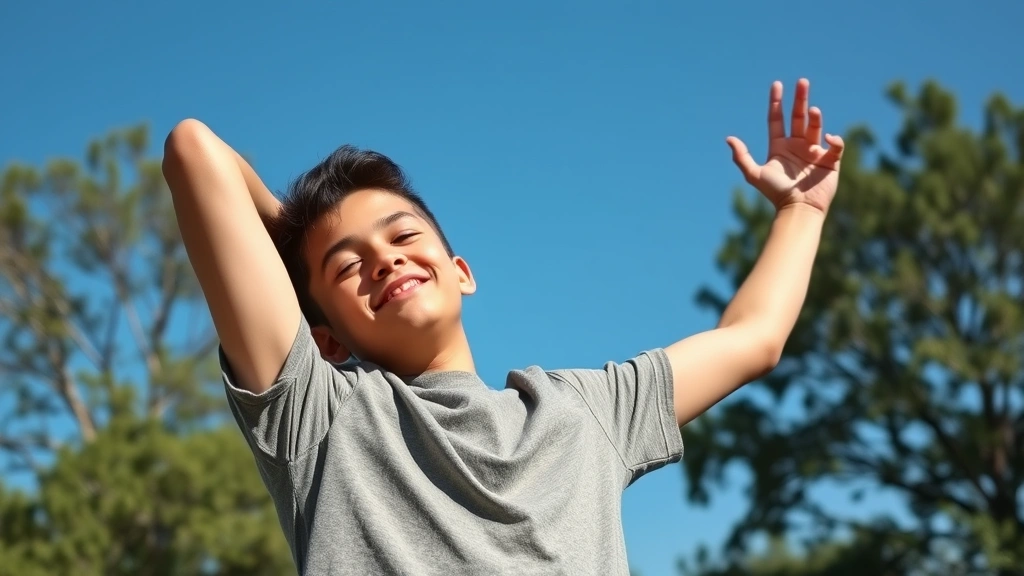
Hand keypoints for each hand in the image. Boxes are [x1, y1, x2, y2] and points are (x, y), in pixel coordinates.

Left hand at [727, 79, 843, 214]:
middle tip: (802, 81)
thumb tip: (729, 138)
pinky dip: (834, 140)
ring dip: (815, 117)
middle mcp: (797, 146)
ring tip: (813, 110)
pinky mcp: (830, 161)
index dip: (776, 102)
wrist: (798, 209)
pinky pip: (835, 146)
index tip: (777, 85)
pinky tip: (828, 140)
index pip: (777, 119)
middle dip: (800, 99)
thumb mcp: (754, 174)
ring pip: (816, 127)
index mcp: (780, 147)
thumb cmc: (776, 193)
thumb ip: (742, 157)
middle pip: (798, 117)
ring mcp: (814, 152)